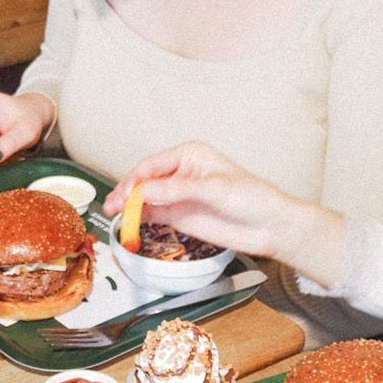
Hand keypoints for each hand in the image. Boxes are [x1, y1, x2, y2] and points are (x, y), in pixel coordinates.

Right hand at [105, 143, 344, 283]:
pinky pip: (151, 215)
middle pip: (143, 181)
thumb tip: (146, 191)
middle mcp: (180, 173)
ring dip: (127, 206)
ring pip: (144, 198)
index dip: (135, 179)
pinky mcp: (178, 216)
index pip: (152, 165)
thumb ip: (178, 190)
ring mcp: (177, 196)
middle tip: (116, 207)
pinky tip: (128, 223)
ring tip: (113, 214)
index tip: (126, 195)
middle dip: (127, 192)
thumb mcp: (215, 189)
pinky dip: (137, 219)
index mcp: (189, 155)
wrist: (269, 227)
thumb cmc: (252, 198)